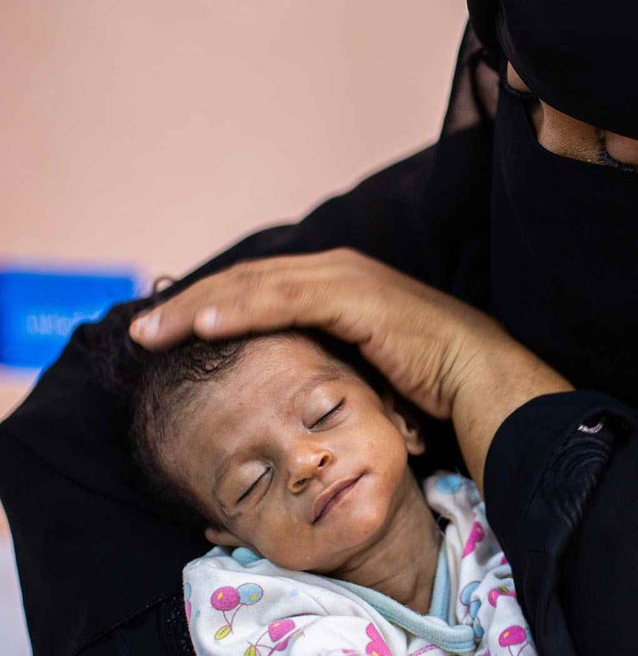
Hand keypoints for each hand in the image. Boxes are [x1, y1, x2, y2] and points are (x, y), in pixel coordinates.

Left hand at [129, 248, 572, 486]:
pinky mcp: (353, 296)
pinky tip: (201, 326)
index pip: (257, 289)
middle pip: (244, 281)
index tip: (165, 331)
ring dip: (197, 308)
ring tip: (151, 331)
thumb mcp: (361, 367)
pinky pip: (282, 300)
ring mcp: (344, 278)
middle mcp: (335, 270)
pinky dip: (237, 311)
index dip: (207, 306)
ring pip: (253, 286)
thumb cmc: (428, 381)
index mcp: (335, 283)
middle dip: (188, 304)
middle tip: (140, 330)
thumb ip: (322, 360)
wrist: (479, 375)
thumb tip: (283, 385)